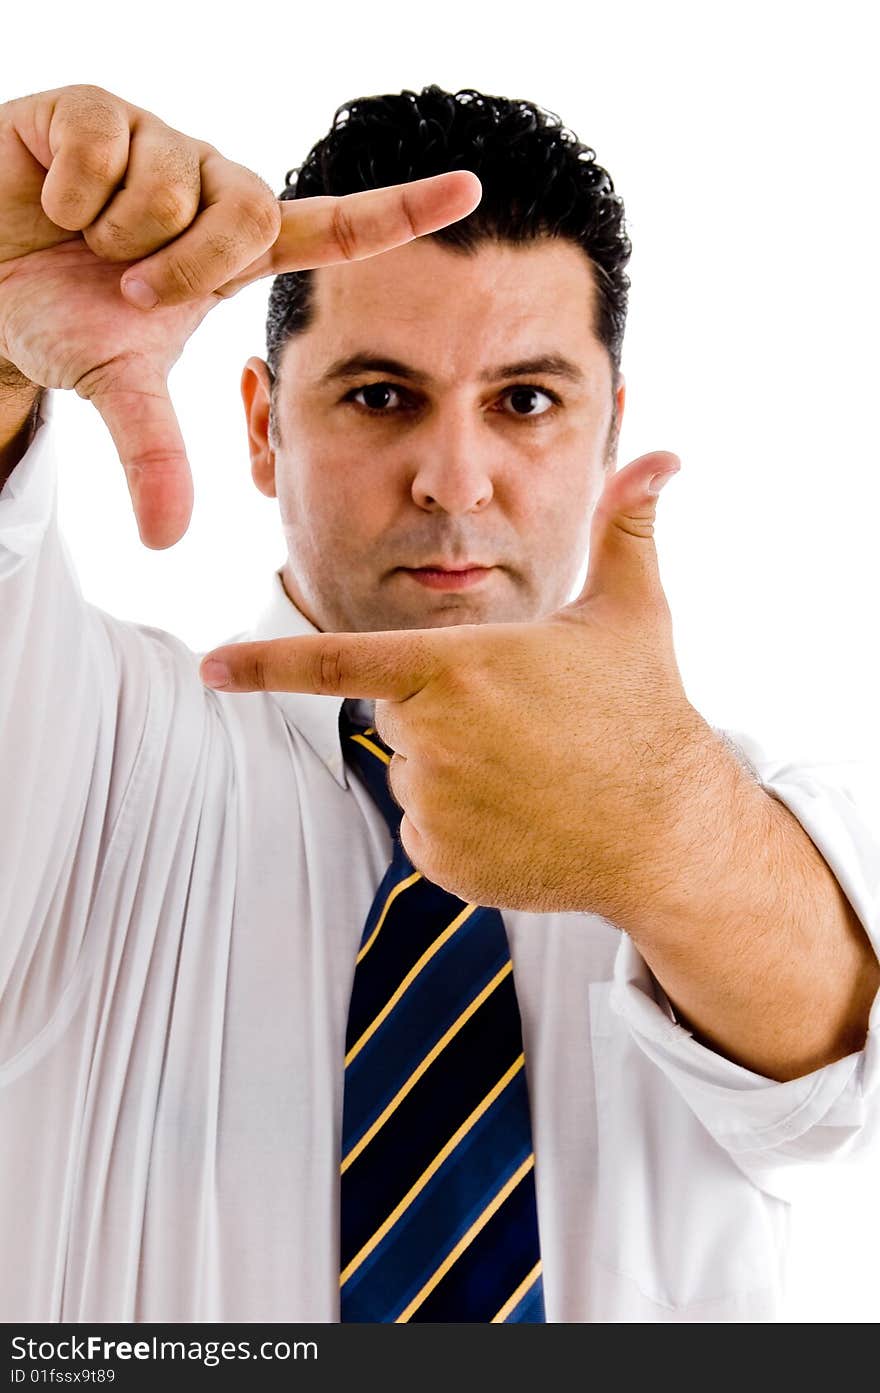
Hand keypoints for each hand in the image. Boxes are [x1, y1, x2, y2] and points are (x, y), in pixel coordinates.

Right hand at [0, 84, 479, 547]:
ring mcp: (156, 142)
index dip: (399, 212)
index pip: (332, 229)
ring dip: (117, 232)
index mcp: (232, 251)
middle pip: (248, 214)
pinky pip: (106, 143)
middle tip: (127, 291)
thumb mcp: (114, 387)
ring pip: (173, 183)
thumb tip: (165, 541)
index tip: (470, 191)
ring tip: (85, 242)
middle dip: (182, 269)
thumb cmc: (59, 320)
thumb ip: (153, 453)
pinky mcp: (95, 108)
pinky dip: (69, 188)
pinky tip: (54, 201)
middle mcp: (209, 190)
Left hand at [199, 452, 726, 915]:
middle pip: (399, 711)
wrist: (671, 833)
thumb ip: (627, 530)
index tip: (209, 668)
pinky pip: (425, 830)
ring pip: (413, 771)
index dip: (265, 665)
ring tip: (533, 771)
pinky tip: (524, 816)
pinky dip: (461, 824)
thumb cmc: (646, 712)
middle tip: (525, 722)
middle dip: (445, 709)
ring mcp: (434, 805)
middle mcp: (433, 736)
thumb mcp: (633, 613)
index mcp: (457, 664)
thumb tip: (664, 455)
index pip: (337, 662)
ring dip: (456, 768)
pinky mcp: (440, 861)